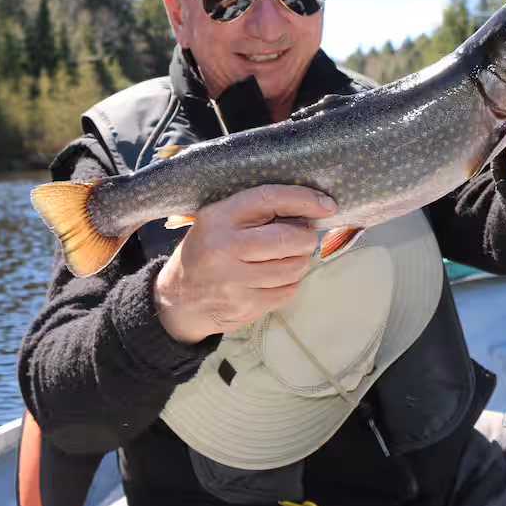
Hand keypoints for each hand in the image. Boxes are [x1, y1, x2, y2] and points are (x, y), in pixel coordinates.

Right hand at [153, 185, 336, 343]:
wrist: (179, 299)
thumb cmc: (207, 252)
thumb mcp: (217, 222)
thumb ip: (254, 213)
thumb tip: (311, 207)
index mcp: (217, 218)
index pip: (269, 199)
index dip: (303, 199)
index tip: (326, 205)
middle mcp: (224, 248)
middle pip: (288, 238)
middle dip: (305, 238)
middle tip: (302, 238)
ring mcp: (234, 281)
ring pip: (293, 267)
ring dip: (299, 262)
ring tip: (286, 259)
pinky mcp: (245, 306)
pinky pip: (287, 291)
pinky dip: (290, 283)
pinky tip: (275, 278)